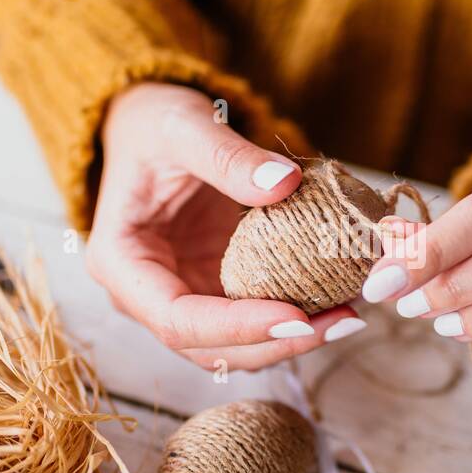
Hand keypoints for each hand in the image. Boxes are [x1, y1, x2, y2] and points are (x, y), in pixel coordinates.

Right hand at [87, 83, 363, 370]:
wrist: (152, 126)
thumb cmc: (153, 123)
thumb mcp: (183, 126)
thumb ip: (227, 156)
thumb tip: (286, 184)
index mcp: (122, 264)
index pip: (177, 321)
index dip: (238, 327)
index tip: (296, 316)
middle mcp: (148, 295)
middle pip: (211, 348)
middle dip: (277, 344)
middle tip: (342, 321)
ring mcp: (184, 298)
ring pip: (237, 346)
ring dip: (292, 340)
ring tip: (349, 316)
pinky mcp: (215, 290)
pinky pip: (255, 318)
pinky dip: (296, 317)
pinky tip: (339, 298)